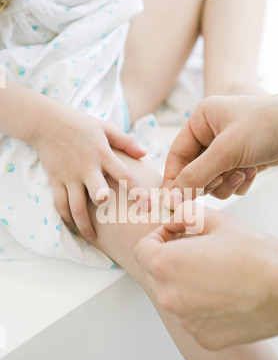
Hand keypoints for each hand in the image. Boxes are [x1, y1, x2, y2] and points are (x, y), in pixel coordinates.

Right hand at [30, 108, 147, 240]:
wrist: (46, 122)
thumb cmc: (80, 124)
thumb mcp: (105, 127)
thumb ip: (126, 141)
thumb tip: (145, 155)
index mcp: (103, 154)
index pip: (124, 176)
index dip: (138, 192)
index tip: (147, 207)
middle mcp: (87, 167)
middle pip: (98, 194)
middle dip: (105, 208)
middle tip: (114, 223)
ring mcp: (69, 176)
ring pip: (76, 206)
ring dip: (83, 225)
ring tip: (91, 237)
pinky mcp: (56, 180)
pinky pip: (60, 204)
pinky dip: (66, 218)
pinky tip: (73, 226)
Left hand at [135, 207, 277, 348]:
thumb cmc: (257, 257)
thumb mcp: (218, 221)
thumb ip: (186, 215)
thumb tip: (174, 219)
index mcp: (166, 265)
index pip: (141, 248)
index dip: (158, 237)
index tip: (175, 235)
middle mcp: (169, 297)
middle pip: (155, 273)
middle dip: (169, 258)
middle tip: (196, 250)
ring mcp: (184, 321)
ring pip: (172, 295)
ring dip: (184, 282)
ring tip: (213, 273)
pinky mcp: (201, 337)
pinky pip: (190, 317)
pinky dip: (199, 306)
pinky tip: (223, 295)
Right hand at [164, 93, 277, 201]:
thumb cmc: (270, 125)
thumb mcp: (227, 150)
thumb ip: (196, 175)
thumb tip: (172, 197)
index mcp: (202, 119)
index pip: (177, 155)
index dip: (174, 179)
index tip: (172, 202)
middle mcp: (212, 133)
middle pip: (193, 171)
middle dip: (209, 180)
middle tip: (223, 177)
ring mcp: (228, 148)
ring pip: (211, 181)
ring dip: (226, 183)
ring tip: (243, 172)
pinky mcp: (242, 160)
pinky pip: (228, 183)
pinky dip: (240, 183)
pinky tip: (254, 171)